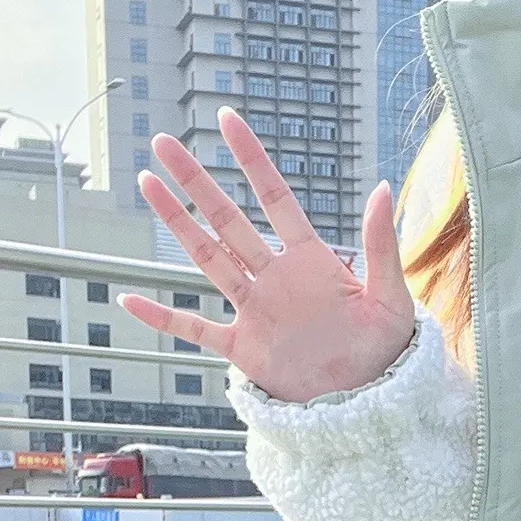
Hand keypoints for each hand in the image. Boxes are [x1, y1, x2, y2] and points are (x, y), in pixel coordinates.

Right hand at [118, 107, 416, 402]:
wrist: (371, 401)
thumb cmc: (386, 350)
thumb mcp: (390, 299)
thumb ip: (381, 247)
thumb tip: (381, 189)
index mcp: (310, 261)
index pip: (275, 199)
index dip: (252, 160)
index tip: (227, 119)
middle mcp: (275, 278)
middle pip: (227, 220)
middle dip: (196, 181)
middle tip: (163, 142)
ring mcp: (256, 311)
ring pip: (207, 258)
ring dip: (177, 223)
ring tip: (147, 183)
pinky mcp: (244, 349)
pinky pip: (195, 330)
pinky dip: (163, 318)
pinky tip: (129, 300)